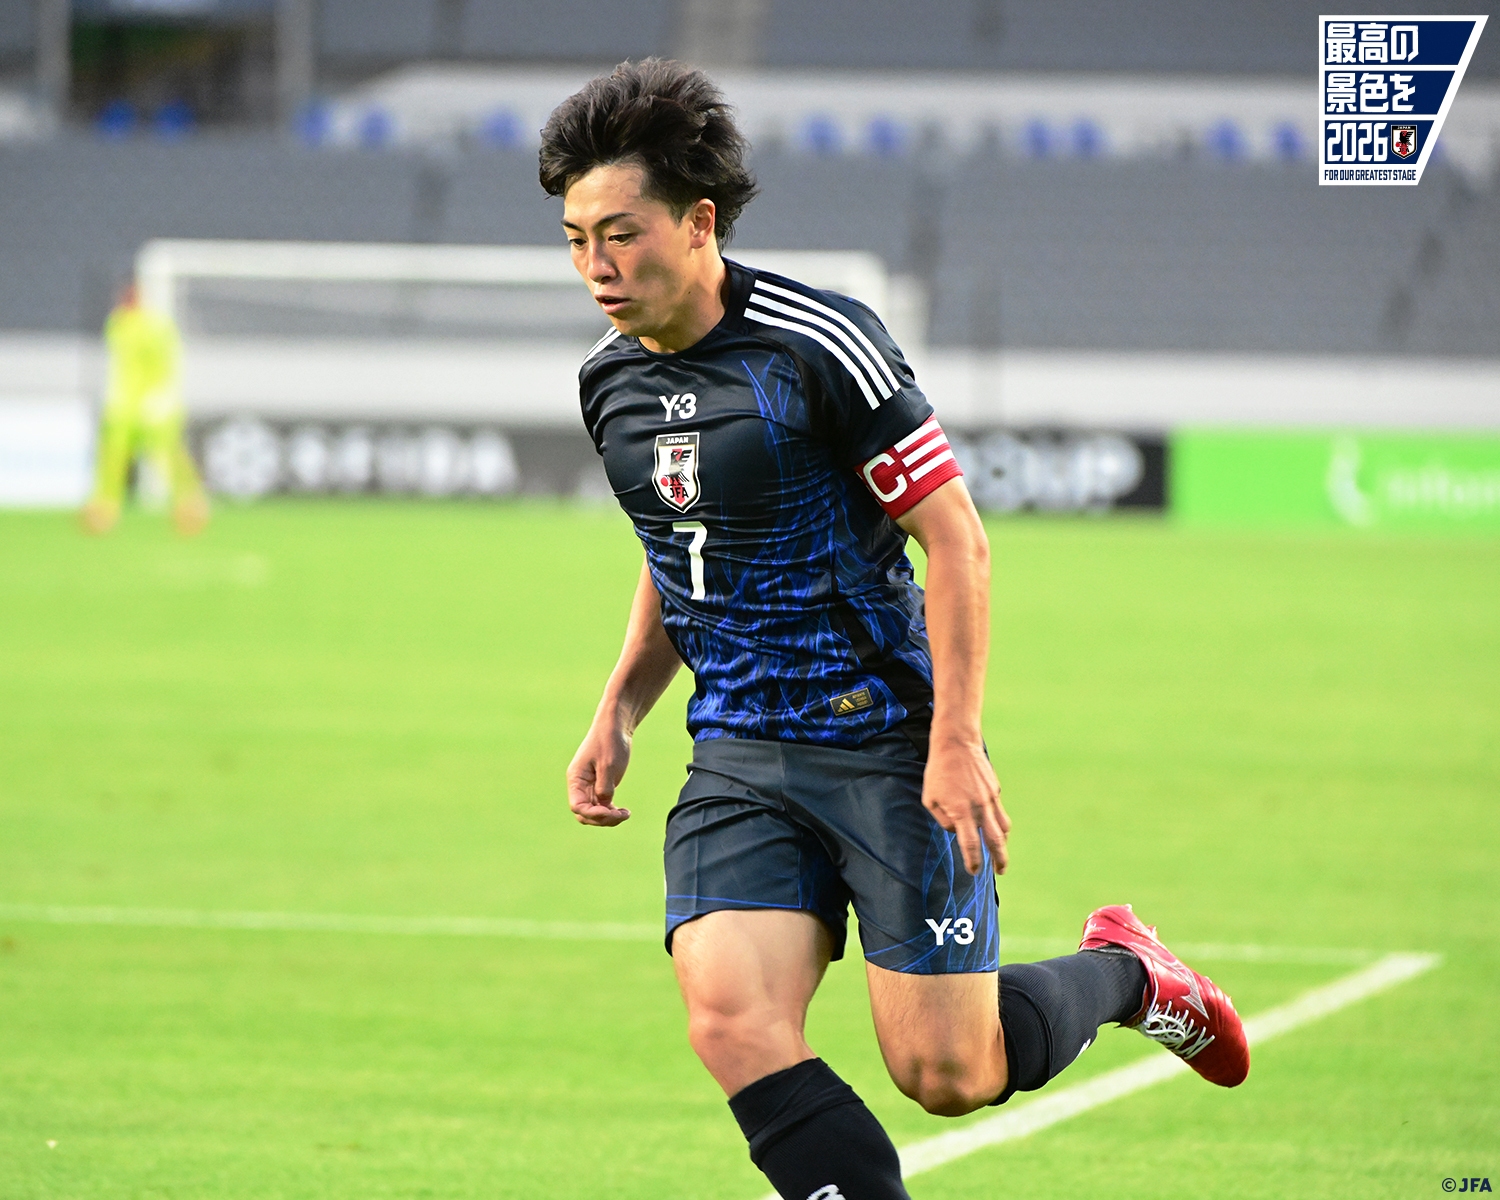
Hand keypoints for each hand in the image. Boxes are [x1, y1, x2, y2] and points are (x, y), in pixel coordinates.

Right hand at [566, 719, 632, 826]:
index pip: (578, 806)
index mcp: (576, 778)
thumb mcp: (608, 764)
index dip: (593, 814)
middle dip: (602, 819)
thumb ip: (604, 787)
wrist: (615, 726)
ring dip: (609, 817)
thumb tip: (604, 806)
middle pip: (585, 813)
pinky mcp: (601, 785)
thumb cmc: (609, 741)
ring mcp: (590, 786)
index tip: (611, 811)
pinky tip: (624, 812)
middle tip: (622, 815)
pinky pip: (602, 805)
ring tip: (626, 814)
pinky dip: (611, 811)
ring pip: (595, 811)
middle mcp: (580, 785)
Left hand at [921, 735, 1009, 875]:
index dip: (973, 861)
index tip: (974, 871)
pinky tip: (992, 824)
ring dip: (1003, 842)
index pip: (971, 844)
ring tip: (1000, 853)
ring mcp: (990, 798)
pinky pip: (998, 810)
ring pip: (1003, 826)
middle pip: (995, 840)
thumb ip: (943, 820)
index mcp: (961, 812)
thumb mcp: (930, 799)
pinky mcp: (995, 789)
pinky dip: (997, 821)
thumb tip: (957, 831)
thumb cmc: (938, 772)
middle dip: (999, 859)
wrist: (957, 744)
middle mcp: (979, 807)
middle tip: (1000, 871)